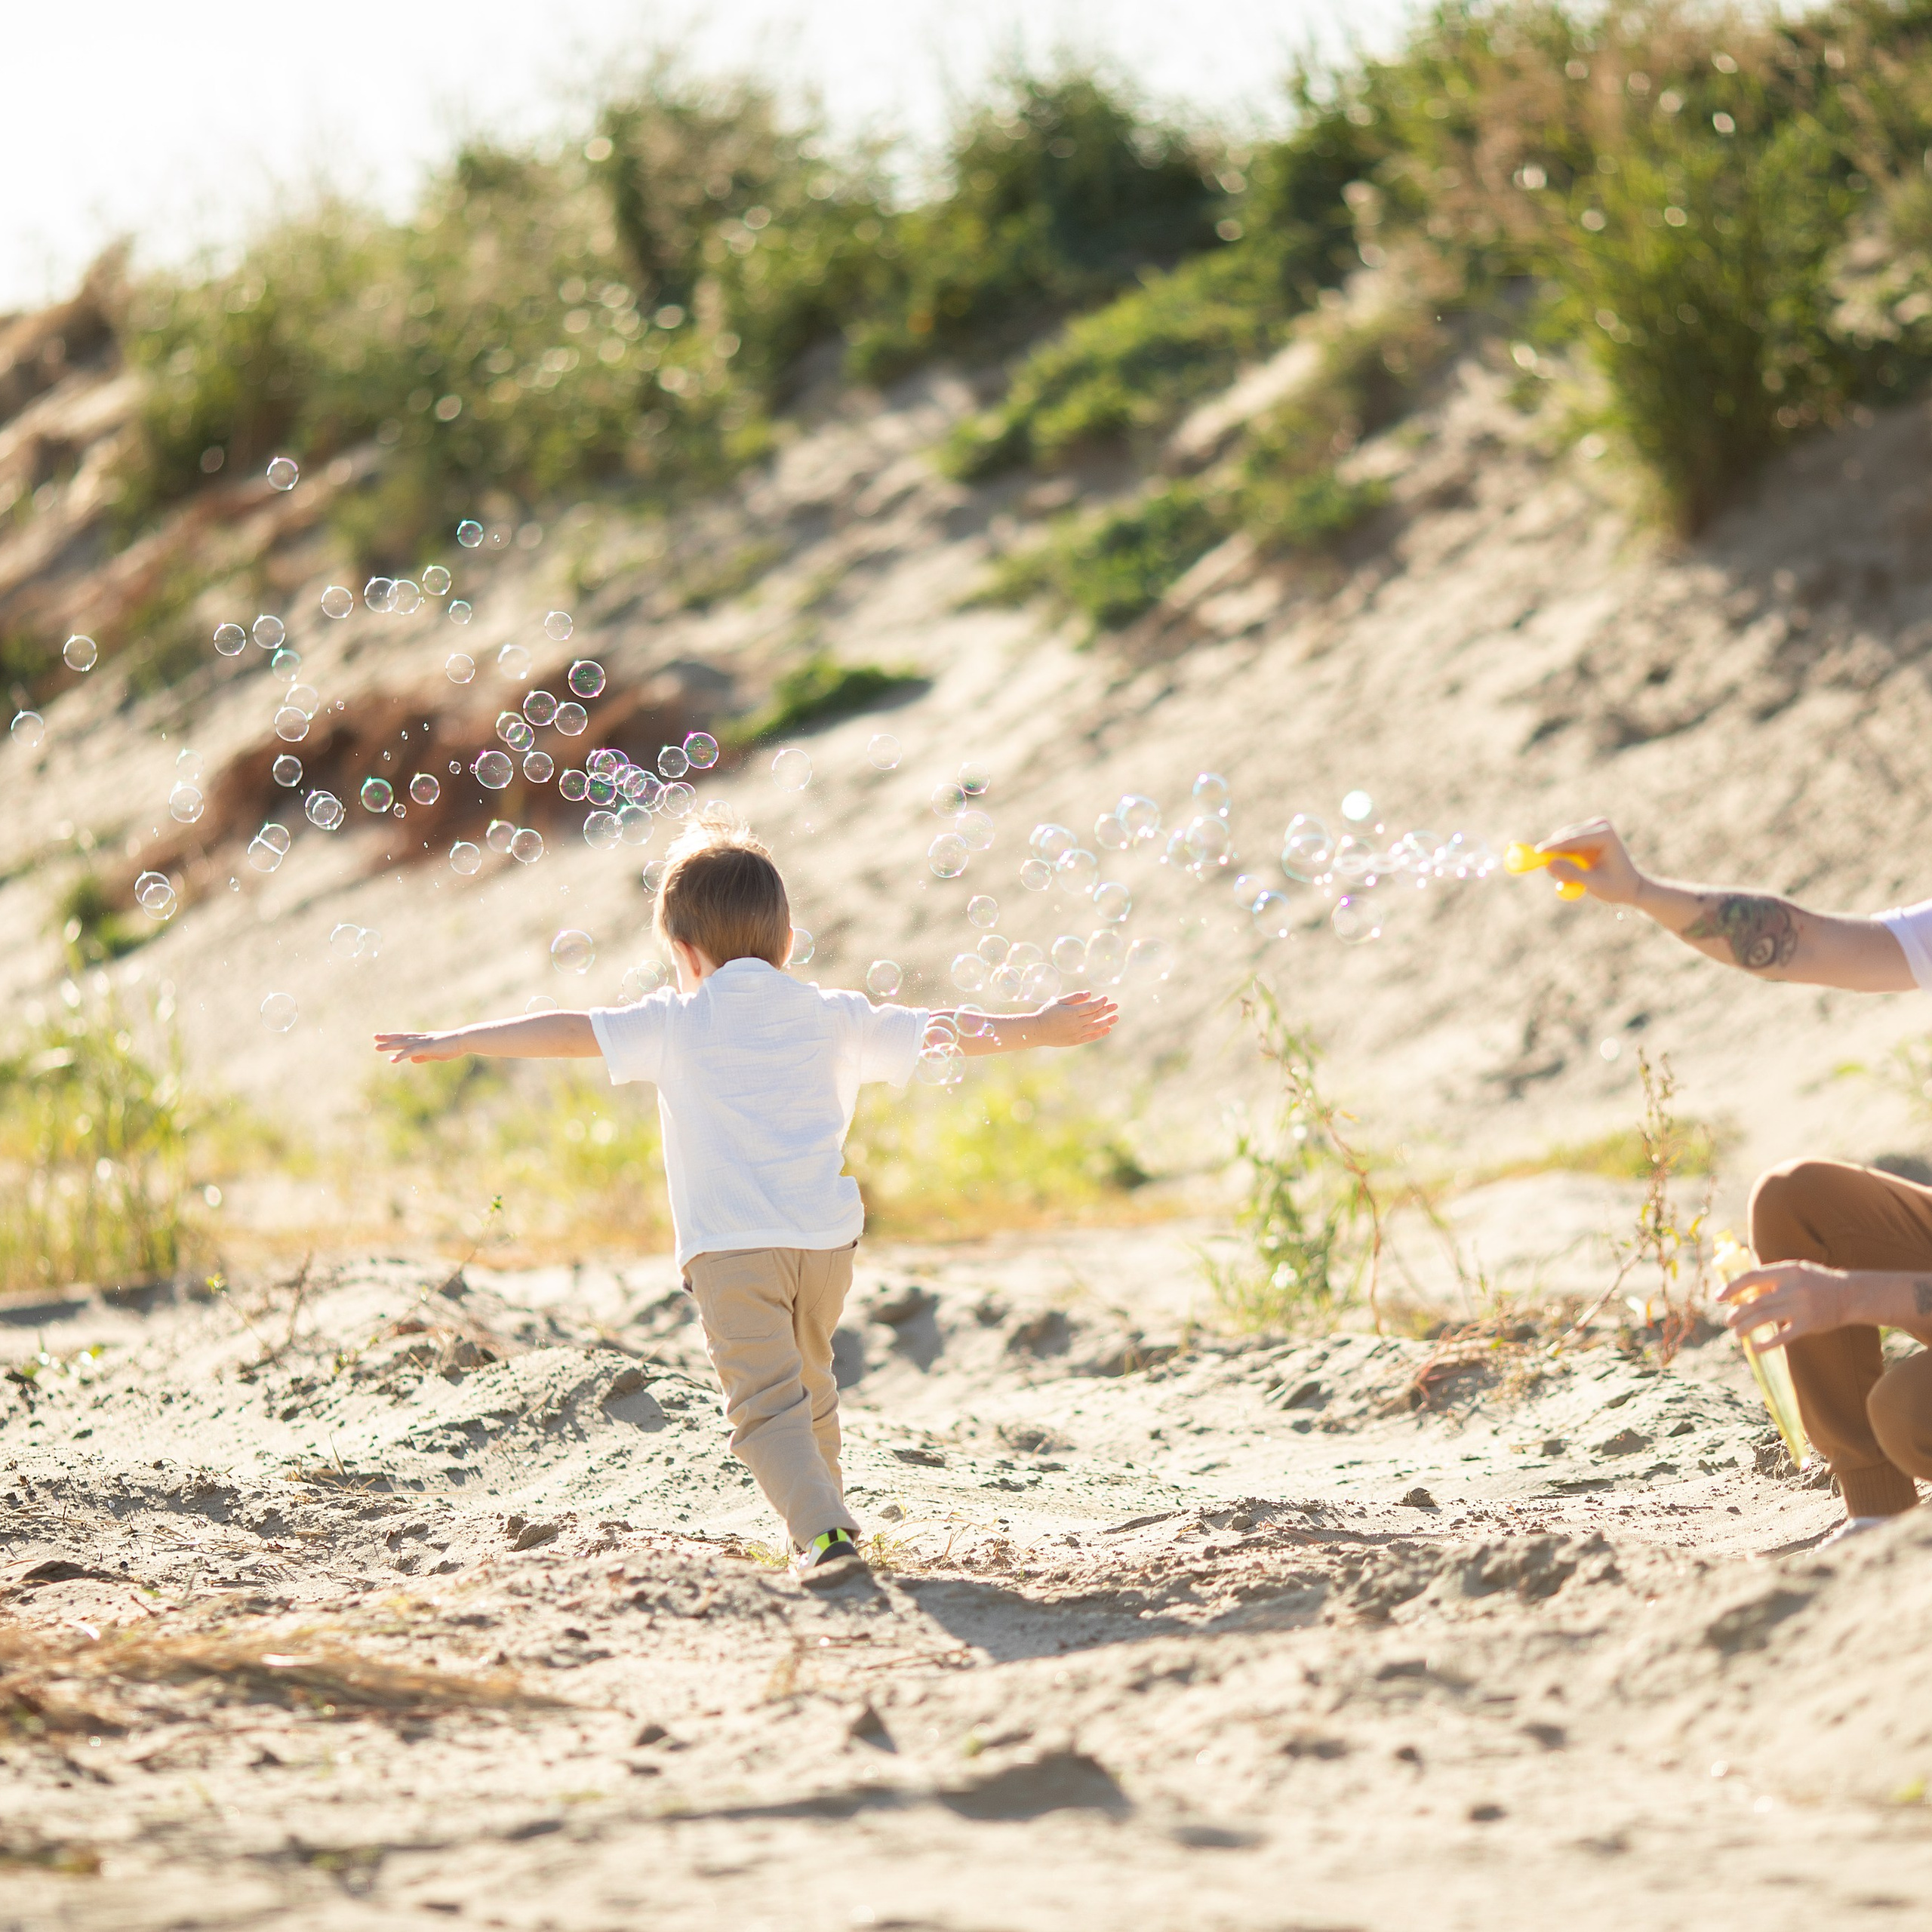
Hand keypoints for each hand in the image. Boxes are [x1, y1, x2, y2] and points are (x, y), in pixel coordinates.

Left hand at [374, 1030, 465, 1064]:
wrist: (464, 1040)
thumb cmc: (453, 1047)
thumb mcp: (436, 1054)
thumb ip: (424, 1056)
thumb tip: (412, 1060)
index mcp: (424, 1040)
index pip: (406, 1038)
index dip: (394, 1038)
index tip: (383, 1038)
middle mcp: (421, 1039)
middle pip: (401, 1038)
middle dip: (387, 1038)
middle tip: (374, 1037)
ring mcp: (423, 1042)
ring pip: (403, 1043)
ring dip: (390, 1046)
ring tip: (377, 1047)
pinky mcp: (427, 1047)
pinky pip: (411, 1052)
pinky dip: (401, 1055)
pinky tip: (392, 1060)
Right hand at [1027, 991, 1118, 1047]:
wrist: (1037, 1031)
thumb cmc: (1047, 1013)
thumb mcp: (1058, 1001)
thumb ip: (1074, 997)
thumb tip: (1089, 994)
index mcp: (1072, 1012)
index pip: (1091, 1006)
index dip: (1100, 1002)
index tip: (1106, 998)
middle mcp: (1076, 1023)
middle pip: (1095, 1016)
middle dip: (1107, 1010)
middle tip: (1115, 1006)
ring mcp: (1076, 1033)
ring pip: (1096, 1027)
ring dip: (1107, 1022)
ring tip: (1116, 1018)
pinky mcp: (1075, 1041)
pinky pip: (1091, 1037)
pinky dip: (1100, 1033)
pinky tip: (1108, 1029)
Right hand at [1537, 817, 1644, 905]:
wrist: (1630, 885)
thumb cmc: (1617, 886)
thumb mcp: (1595, 884)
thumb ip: (1572, 873)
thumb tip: (1548, 865)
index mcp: (1606, 835)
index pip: (1573, 838)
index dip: (1553, 846)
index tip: (1536, 853)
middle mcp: (1598, 827)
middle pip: (1565, 836)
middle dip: (1553, 853)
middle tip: (1545, 871)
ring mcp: (1591, 828)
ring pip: (1561, 841)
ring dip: (1558, 859)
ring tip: (1569, 879)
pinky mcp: (1584, 834)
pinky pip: (1563, 845)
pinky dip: (1562, 859)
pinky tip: (1575, 870)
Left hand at [1717, 1260, 1860, 1349]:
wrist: (1851, 1295)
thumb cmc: (1816, 1282)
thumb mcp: (1795, 1271)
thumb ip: (1772, 1278)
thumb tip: (1743, 1290)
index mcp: (1787, 1271)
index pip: (1752, 1278)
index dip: (1732, 1288)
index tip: (1718, 1297)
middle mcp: (1793, 1288)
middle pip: (1755, 1302)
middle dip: (1736, 1313)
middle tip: (1727, 1320)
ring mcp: (1801, 1307)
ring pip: (1764, 1318)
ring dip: (1746, 1327)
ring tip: (1736, 1332)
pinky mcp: (1809, 1324)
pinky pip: (1783, 1336)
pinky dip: (1767, 1343)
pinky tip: (1755, 1347)